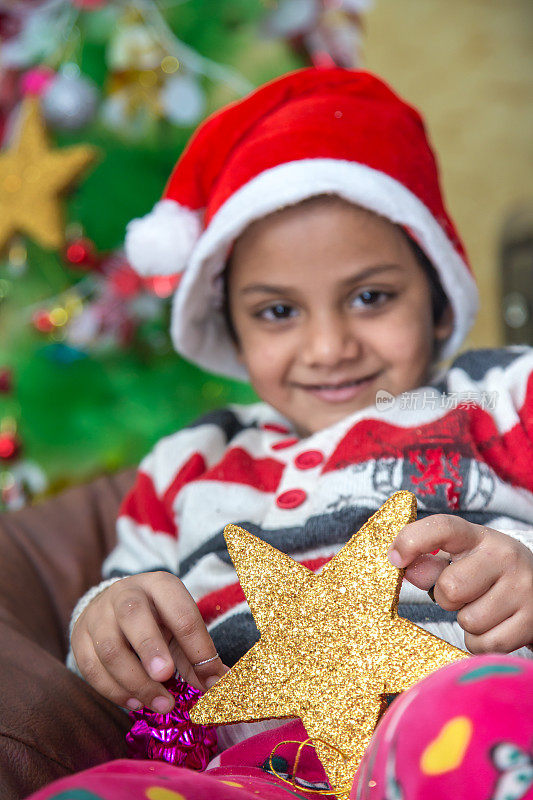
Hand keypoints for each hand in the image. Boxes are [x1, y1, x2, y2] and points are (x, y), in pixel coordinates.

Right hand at [71, 571, 227, 712]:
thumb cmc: (157, 620)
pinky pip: (90, 667)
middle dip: (150, 648)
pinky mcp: (79, 636)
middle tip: (166, 676)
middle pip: (134, 615)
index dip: (196, 645)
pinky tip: (134, 703)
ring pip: (109, 647)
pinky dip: (113, 690)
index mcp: (160, 585)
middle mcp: (126, 593)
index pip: (180, 611)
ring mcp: (98, 613)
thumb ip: (197, 656)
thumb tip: (220, 686)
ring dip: (135, 681)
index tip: (209, 676)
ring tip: (159, 704)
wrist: (114, 607)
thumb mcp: (179, 627)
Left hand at [388, 515, 532, 653]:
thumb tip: (408, 569)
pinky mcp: (532, 620)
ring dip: (468, 623)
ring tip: (484, 609)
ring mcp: (523, 588)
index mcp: (479, 537)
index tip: (395, 559)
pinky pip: (485, 644)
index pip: (443, 527)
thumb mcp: (464, 560)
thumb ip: (431, 564)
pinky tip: (496, 626)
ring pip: (468, 621)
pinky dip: (481, 643)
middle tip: (465, 595)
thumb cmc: (490, 575)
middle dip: (448, 599)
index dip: (412, 540)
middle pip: (449, 588)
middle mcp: (504, 556)